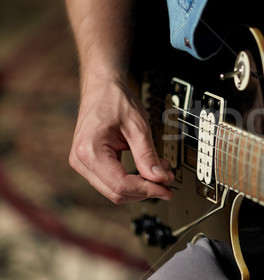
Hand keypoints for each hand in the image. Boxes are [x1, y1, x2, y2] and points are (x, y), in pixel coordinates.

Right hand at [69, 76, 173, 202]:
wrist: (101, 87)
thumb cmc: (115, 100)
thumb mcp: (138, 126)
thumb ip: (148, 155)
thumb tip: (160, 179)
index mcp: (89, 150)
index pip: (120, 185)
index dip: (147, 190)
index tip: (167, 189)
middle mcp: (80, 160)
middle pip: (116, 192)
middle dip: (145, 190)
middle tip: (167, 181)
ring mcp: (82, 163)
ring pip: (114, 191)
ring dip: (139, 186)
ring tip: (159, 171)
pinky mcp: (89, 163)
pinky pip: (111, 181)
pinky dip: (131, 180)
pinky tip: (146, 170)